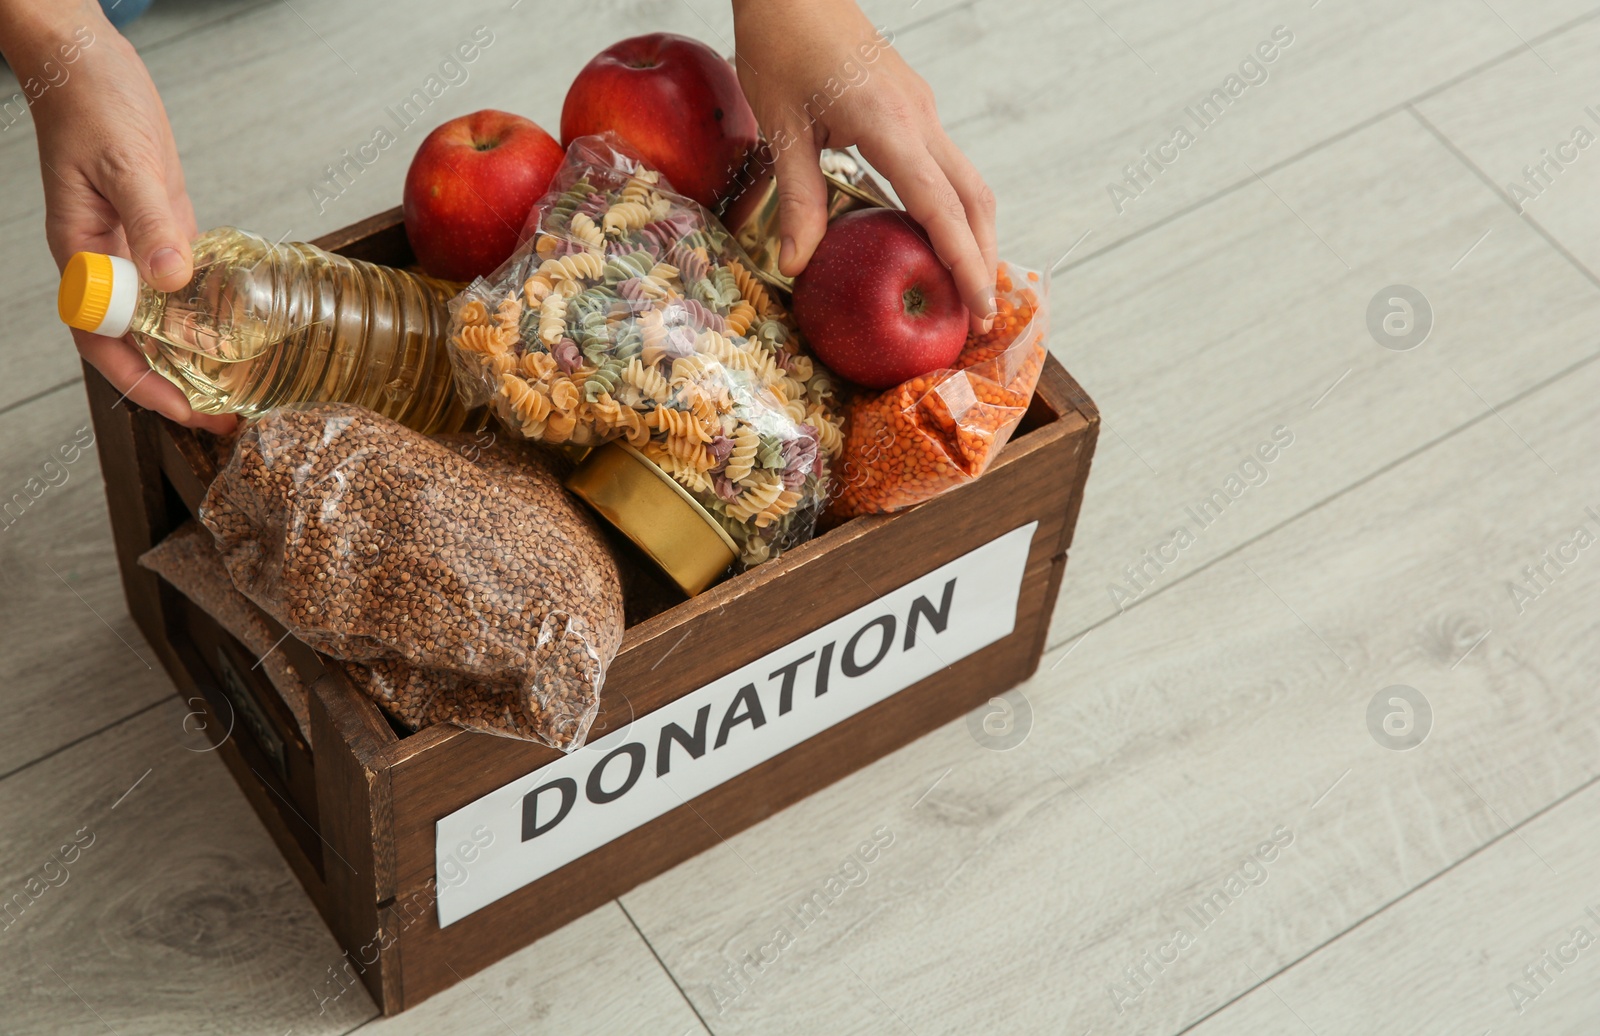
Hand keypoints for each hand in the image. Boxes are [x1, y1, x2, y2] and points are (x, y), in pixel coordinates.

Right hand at [2, 1, 232, 431]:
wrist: (91, 68)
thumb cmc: (92, 107)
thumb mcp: (127, 165)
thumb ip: (151, 223)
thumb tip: (172, 278)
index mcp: (82, 255)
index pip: (106, 342)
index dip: (146, 384)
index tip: (188, 410)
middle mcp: (107, 264)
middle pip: (136, 345)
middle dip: (179, 386)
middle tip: (230, 417)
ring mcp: (134, 252)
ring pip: (161, 323)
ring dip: (196, 358)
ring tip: (242, 391)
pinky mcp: (161, 233)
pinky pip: (182, 289)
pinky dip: (206, 315)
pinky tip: (240, 337)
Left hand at [731, 0, 996, 330]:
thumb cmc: (783, 44)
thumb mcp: (782, 127)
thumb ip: (799, 198)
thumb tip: (798, 266)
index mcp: (889, 124)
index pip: (941, 206)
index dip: (964, 261)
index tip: (980, 306)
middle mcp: (919, 118)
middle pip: (974, 199)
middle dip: (982, 258)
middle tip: (979, 314)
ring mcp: (922, 111)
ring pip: (967, 181)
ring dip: (973, 235)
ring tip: (964, 285)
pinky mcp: (913, 108)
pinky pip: (946, 166)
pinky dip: (952, 208)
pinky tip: (933, 237)